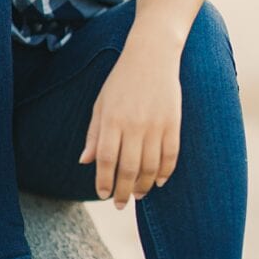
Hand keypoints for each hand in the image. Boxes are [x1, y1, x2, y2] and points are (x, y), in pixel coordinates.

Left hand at [77, 39, 181, 207]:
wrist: (152, 55)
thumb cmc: (121, 80)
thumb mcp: (101, 103)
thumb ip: (94, 133)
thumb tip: (85, 162)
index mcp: (112, 119)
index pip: (107, 160)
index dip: (104, 181)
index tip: (102, 195)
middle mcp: (134, 124)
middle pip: (129, 169)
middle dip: (122, 191)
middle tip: (119, 203)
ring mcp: (155, 125)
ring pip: (151, 168)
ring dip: (144, 186)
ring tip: (137, 194)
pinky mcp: (173, 123)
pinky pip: (170, 156)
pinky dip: (165, 173)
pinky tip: (159, 181)